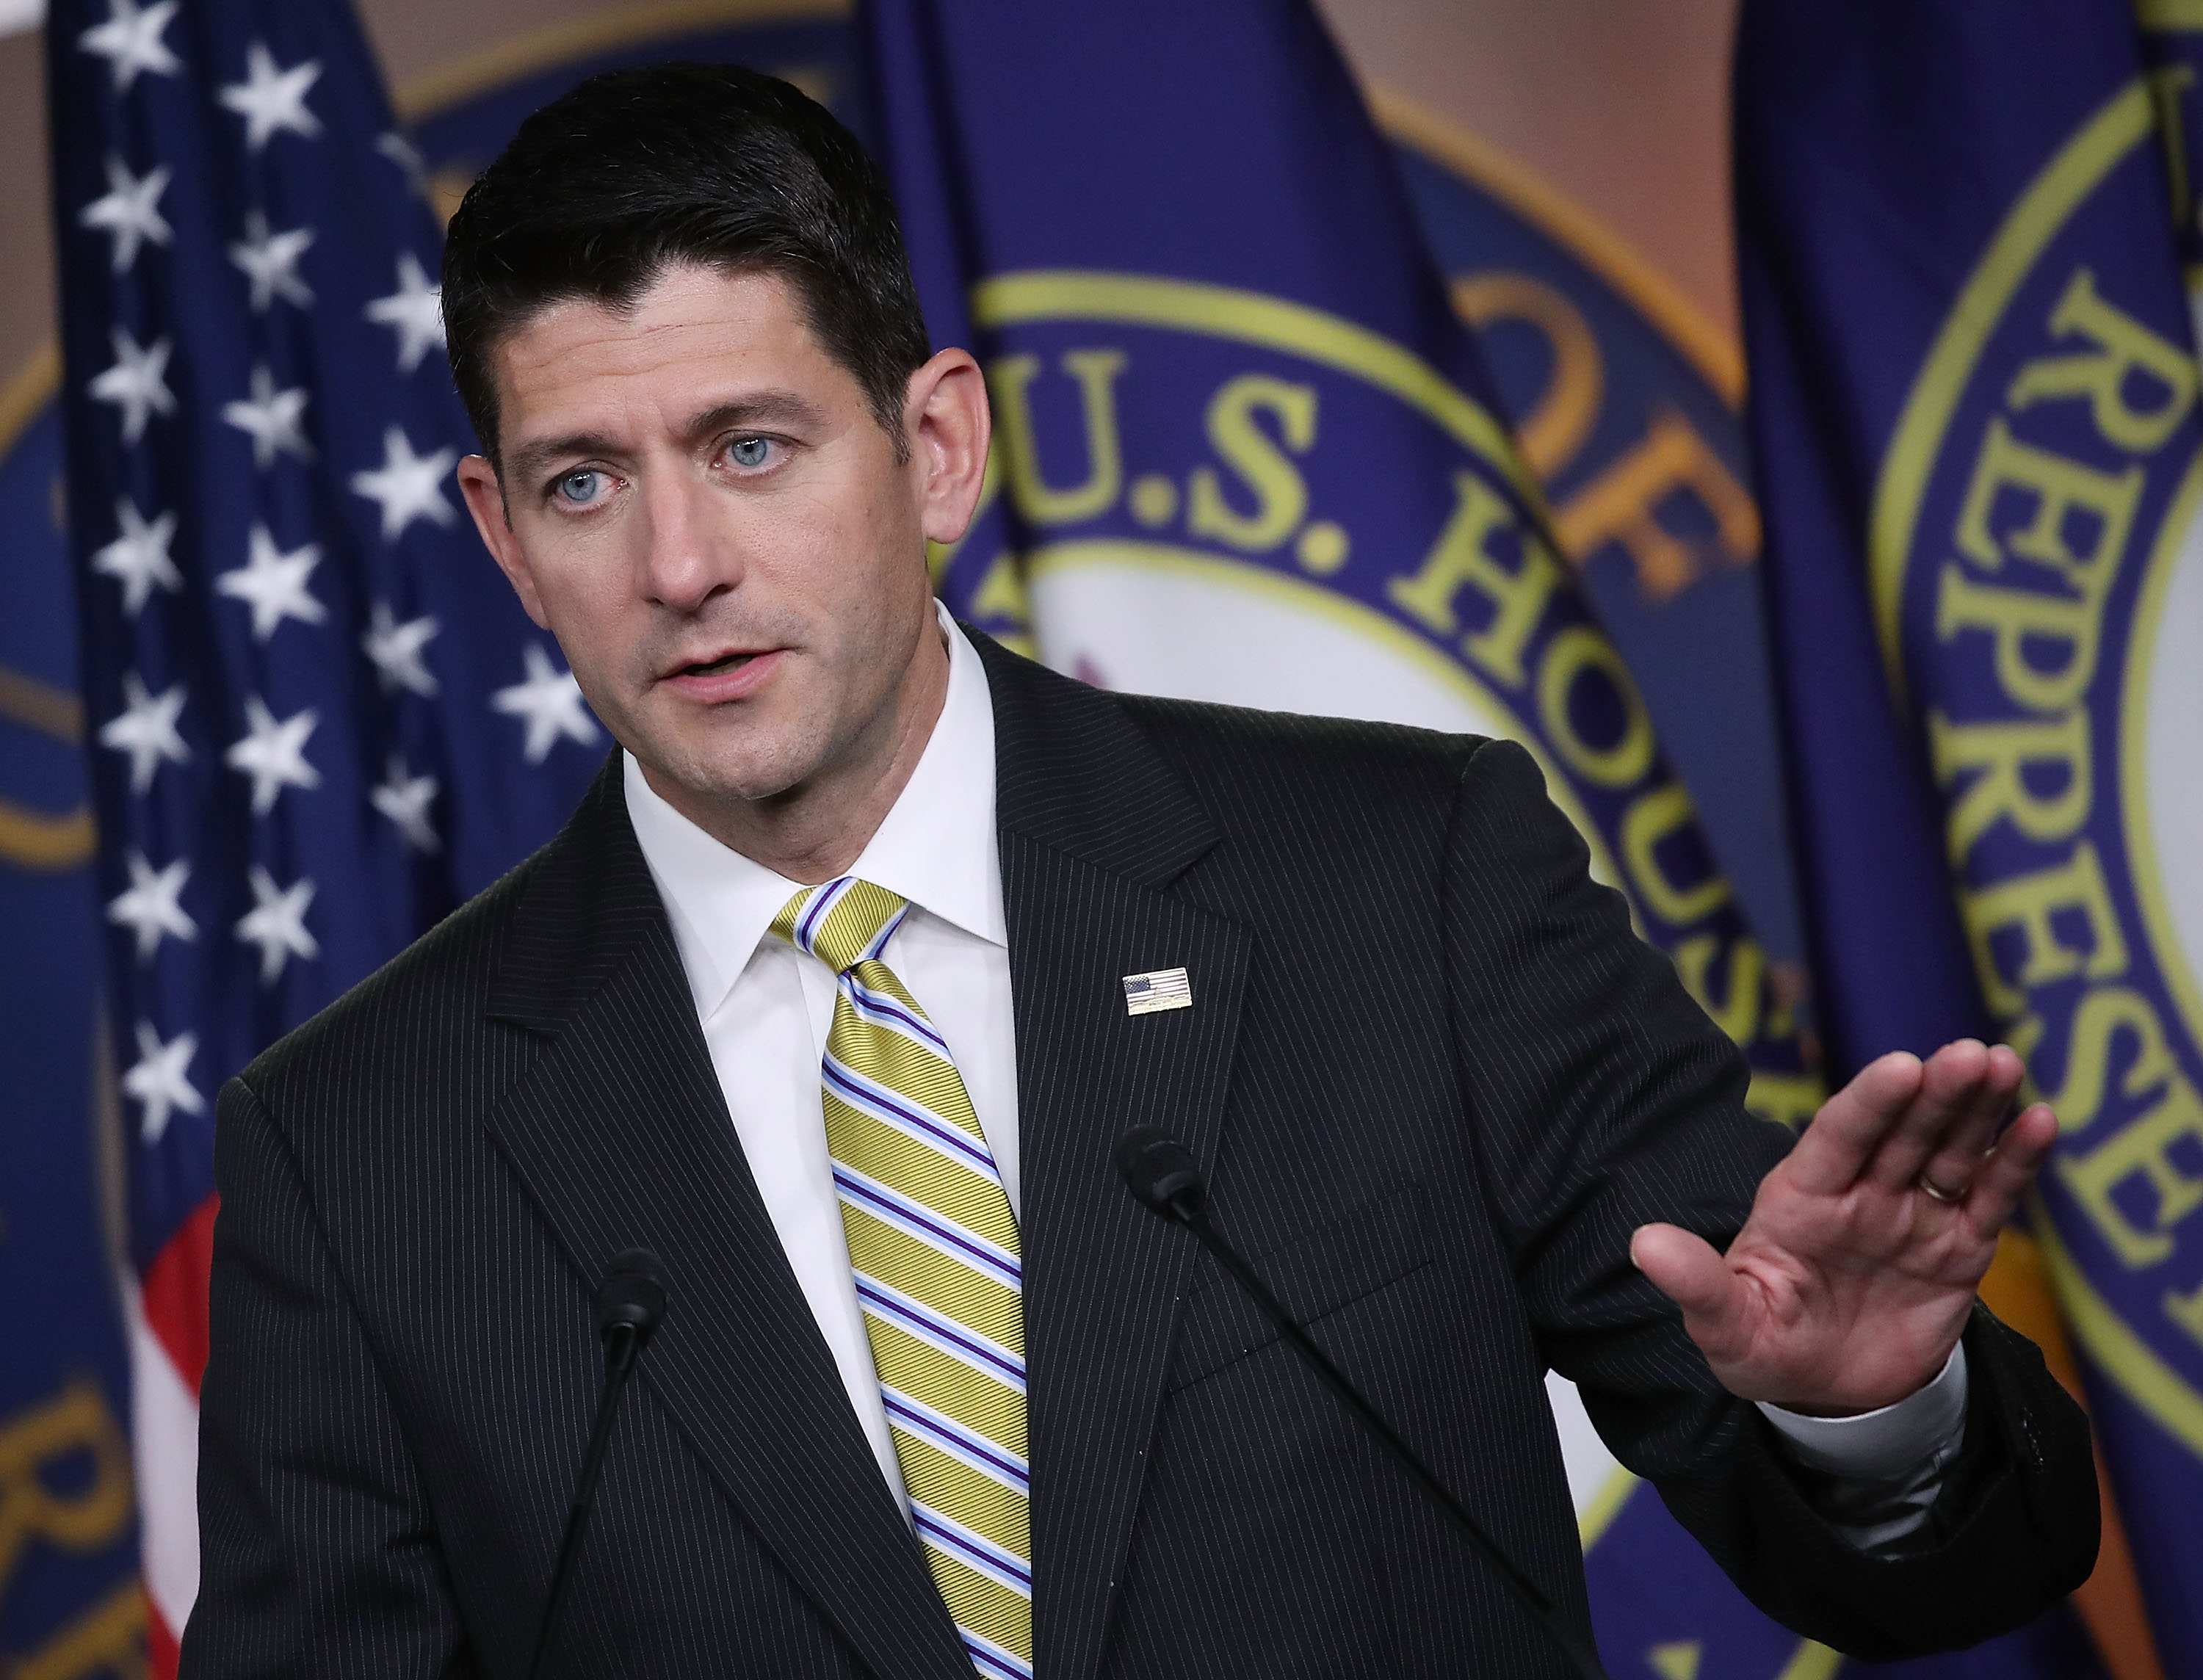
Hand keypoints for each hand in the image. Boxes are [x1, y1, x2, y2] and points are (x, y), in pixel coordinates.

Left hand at [1629, 1040, 2056, 1413]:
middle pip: (1901, 1131)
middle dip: (1937, 1091)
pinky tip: (2039, 1123)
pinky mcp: (1958, 1249)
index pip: (1835, 1138)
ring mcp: (1911, 1216)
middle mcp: (1859, 1194)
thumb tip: (1644, 1243)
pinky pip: (1989, 1198)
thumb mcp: (1725, 1325)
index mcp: (1799, 1199)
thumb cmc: (1764, 1347)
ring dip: (1978, 1109)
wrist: (1826, 1397)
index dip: (1868, 1102)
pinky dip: (2015, 1162)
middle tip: (1974, 1054)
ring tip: (2005, 1065)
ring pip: (1948, 1150)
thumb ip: (1694, 1285)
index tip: (1902, 1064)